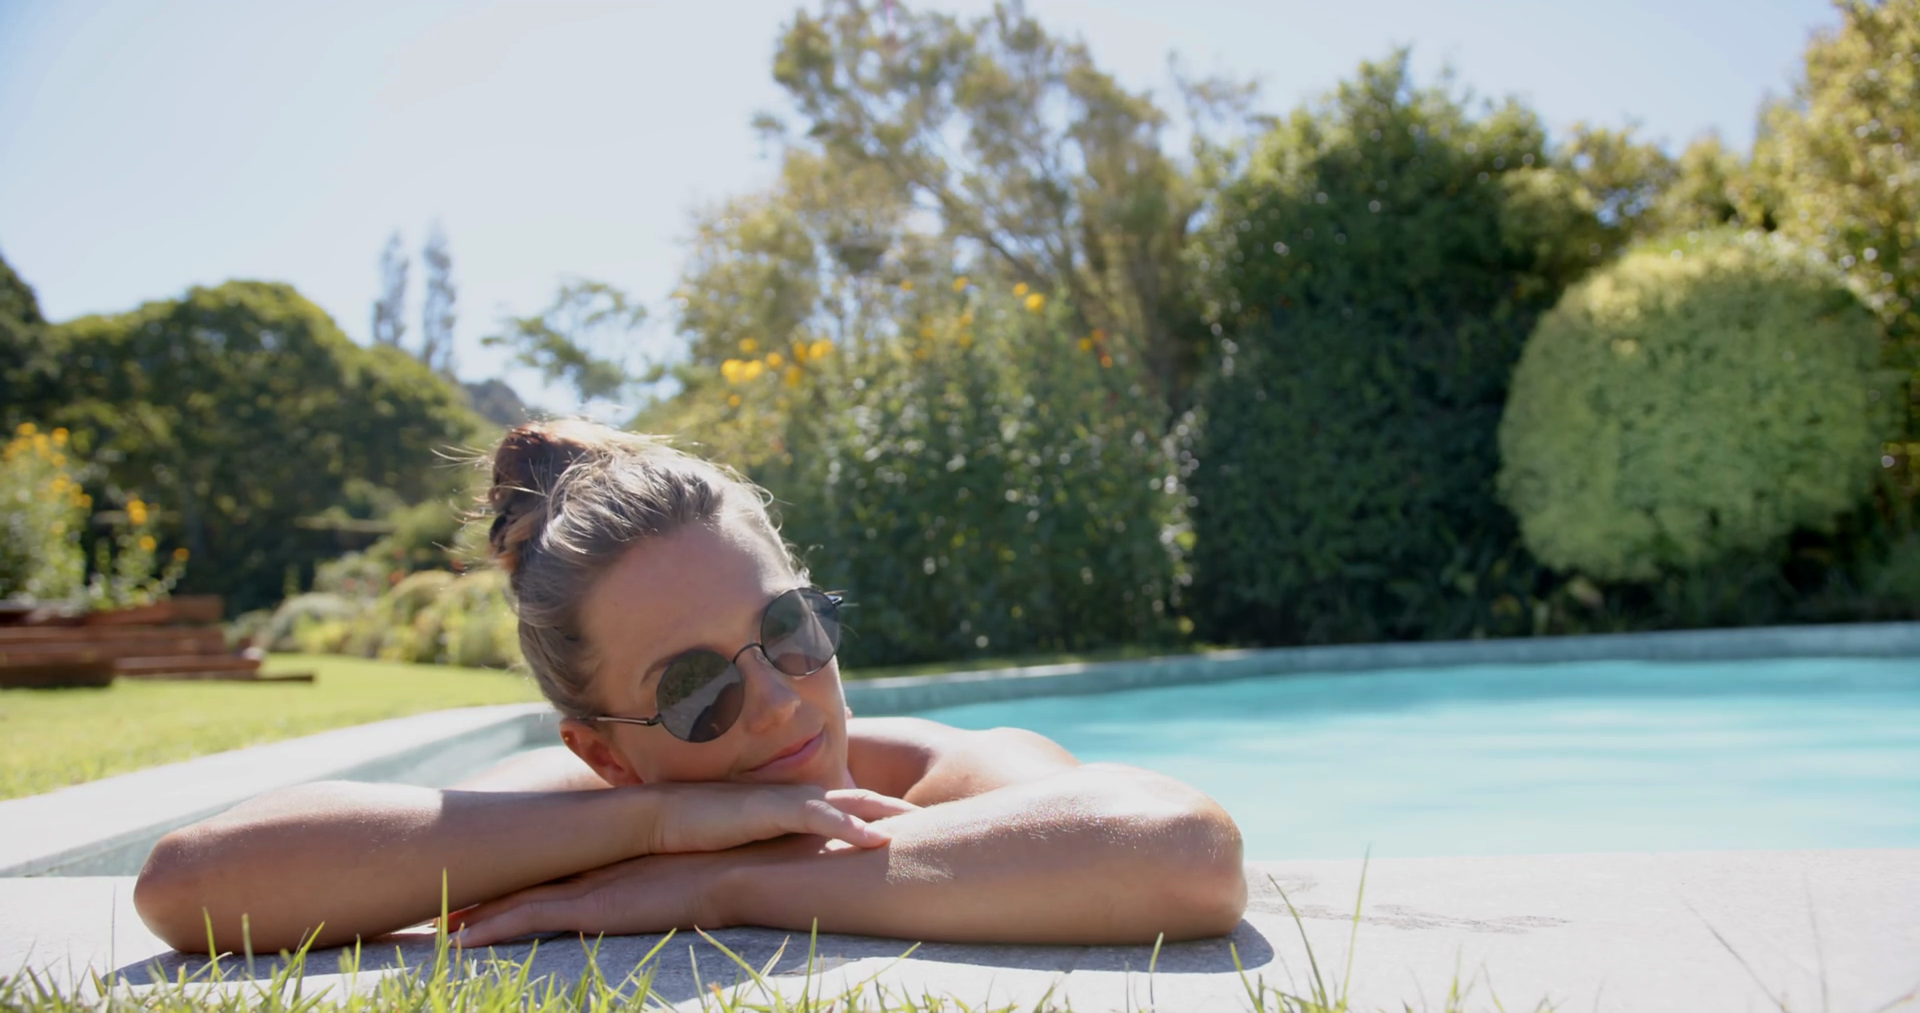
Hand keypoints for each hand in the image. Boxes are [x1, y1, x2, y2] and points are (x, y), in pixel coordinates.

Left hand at [448, 849, 720, 947]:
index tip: (486, 881)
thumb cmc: (733, 867)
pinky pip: (528, 920)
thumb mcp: (694, 869)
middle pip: (525, 878)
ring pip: (515, 900)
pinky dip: (492, 931)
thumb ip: (676, 873)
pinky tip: (460, 943)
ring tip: (434, 925)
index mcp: (615, 856)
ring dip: (475, 914)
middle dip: (483, 891)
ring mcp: (589, 885)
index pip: (556, 866)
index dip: (519, 874)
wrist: (740, 869)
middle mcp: (593, 866)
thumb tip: (676, 883)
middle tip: (442, 902)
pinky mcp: (590, 909)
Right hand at [639, 785, 915, 853]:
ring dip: (888, 815)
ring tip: (922, 827)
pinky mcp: (773, 810)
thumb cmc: (704, 826)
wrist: (664, 816)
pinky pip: (822, 819)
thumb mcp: (751, 833)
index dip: (884, 810)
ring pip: (850, 804)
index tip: (916, 822)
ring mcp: (788, 799)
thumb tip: (800, 858)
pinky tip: (879, 841)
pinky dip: (853, 829)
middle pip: (861, 798)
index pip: (850, 802)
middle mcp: (799, 795)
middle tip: (942, 820)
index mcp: (796, 800)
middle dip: (899, 808)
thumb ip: (778, 838)